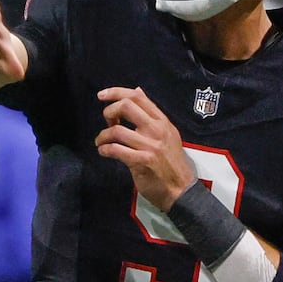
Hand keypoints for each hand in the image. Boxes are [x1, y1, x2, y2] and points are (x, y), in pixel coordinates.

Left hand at [94, 86, 195, 208]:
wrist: (181, 189)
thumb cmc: (172, 163)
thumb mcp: (167, 133)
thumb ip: (151, 114)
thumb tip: (137, 91)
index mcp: (162, 121)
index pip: (137, 97)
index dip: (116, 92)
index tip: (102, 95)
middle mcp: (156, 130)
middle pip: (126, 106)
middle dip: (109, 111)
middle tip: (107, 122)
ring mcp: (149, 146)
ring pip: (116, 130)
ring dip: (102, 136)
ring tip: (101, 142)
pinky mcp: (141, 161)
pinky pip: (115, 150)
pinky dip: (104, 149)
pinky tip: (104, 151)